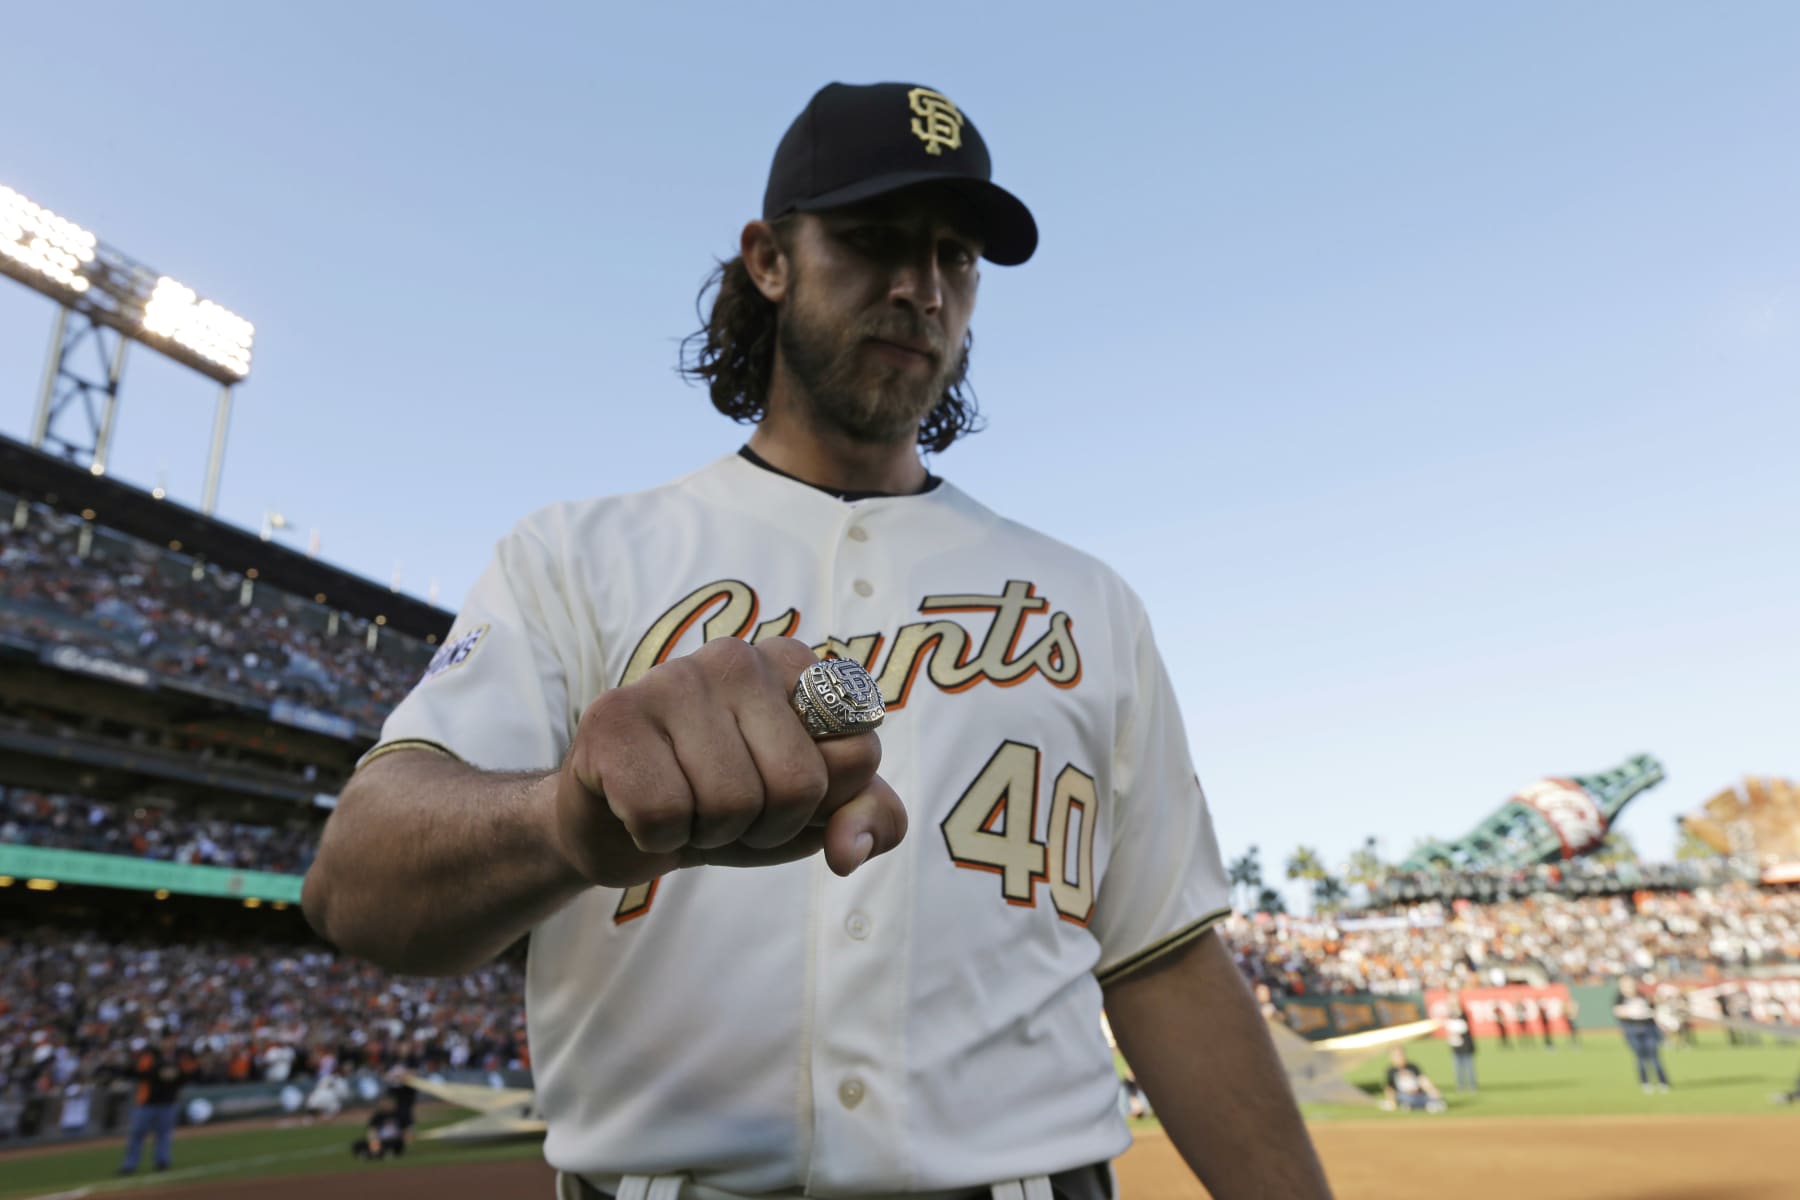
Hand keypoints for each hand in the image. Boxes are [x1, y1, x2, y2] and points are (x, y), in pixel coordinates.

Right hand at [550, 637, 906, 887]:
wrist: (620, 826)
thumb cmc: (726, 807)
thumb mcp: (813, 814)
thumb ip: (869, 816)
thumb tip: (849, 850)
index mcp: (796, 666)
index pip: (860, 753)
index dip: (823, 804)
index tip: (781, 794)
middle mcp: (738, 656)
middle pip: (799, 785)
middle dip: (767, 826)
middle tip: (729, 812)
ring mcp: (671, 679)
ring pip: (731, 804)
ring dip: (709, 834)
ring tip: (686, 807)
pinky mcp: (612, 717)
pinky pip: (663, 814)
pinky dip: (657, 837)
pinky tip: (641, 808)